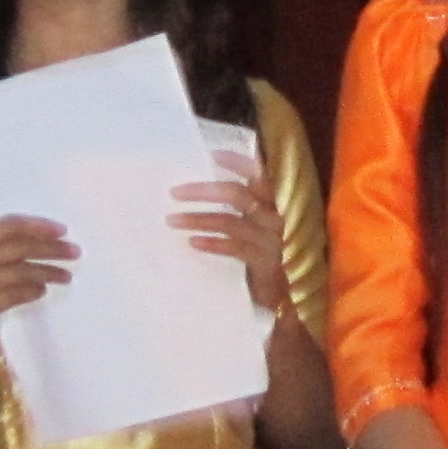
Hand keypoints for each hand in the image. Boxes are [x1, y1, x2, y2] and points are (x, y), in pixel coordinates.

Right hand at [0, 215, 72, 374]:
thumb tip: (43, 237)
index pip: (9, 225)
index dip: (38, 226)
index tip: (62, 231)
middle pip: (18, 246)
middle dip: (50, 248)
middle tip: (74, 252)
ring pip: (20, 271)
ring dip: (48, 272)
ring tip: (65, 275)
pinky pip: (14, 294)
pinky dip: (32, 291)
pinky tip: (42, 290)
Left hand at [170, 170, 288, 320]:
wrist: (275, 293)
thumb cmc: (256, 252)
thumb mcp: (249, 225)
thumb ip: (234, 206)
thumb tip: (194, 188)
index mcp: (271, 203)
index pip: (258, 175)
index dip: (238, 163)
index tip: (212, 154)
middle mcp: (273, 217)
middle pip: (236, 195)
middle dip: (202, 191)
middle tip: (174, 192)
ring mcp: (270, 240)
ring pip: (229, 222)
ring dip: (197, 219)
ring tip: (172, 220)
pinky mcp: (264, 262)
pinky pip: (233, 248)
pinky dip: (211, 243)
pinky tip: (192, 242)